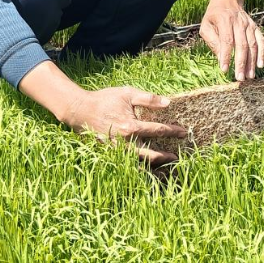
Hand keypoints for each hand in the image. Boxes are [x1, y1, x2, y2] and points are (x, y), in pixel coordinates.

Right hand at [60, 85, 186, 166]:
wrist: (80, 110)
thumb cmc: (105, 100)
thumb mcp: (127, 93)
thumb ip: (148, 99)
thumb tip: (168, 103)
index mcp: (131, 126)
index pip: (158, 130)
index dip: (172, 131)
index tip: (183, 132)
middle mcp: (125, 143)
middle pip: (151, 153)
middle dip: (166, 155)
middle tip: (177, 156)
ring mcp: (116, 151)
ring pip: (139, 162)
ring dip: (154, 165)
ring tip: (165, 164)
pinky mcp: (109, 154)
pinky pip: (127, 164)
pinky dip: (137, 167)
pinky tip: (145, 168)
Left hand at [199, 0, 263, 81]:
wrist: (227, 0)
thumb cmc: (213, 16)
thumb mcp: (206, 26)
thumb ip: (212, 41)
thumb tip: (220, 58)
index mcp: (224, 20)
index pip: (227, 40)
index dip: (226, 56)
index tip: (224, 70)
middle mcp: (239, 22)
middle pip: (242, 44)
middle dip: (241, 63)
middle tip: (239, 78)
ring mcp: (249, 24)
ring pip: (252, 44)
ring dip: (251, 62)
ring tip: (249, 76)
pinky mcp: (255, 27)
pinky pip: (261, 41)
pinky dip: (262, 53)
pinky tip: (260, 65)